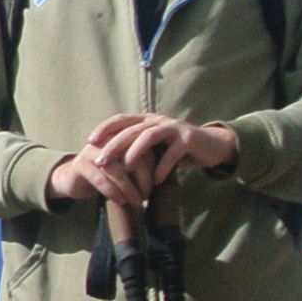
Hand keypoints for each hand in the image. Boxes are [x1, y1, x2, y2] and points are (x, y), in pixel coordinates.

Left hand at [53, 113, 234, 203]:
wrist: (211, 146)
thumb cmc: (177, 149)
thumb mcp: (154, 148)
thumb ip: (136, 149)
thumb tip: (109, 162)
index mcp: (148, 120)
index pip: (122, 119)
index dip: (105, 128)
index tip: (89, 141)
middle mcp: (159, 120)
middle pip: (131, 130)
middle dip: (113, 145)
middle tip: (99, 161)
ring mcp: (174, 128)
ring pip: (149, 136)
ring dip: (135, 153)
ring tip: (125, 169)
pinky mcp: (188, 139)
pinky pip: (172, 153)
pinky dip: (162, 167)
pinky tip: (154, 181)